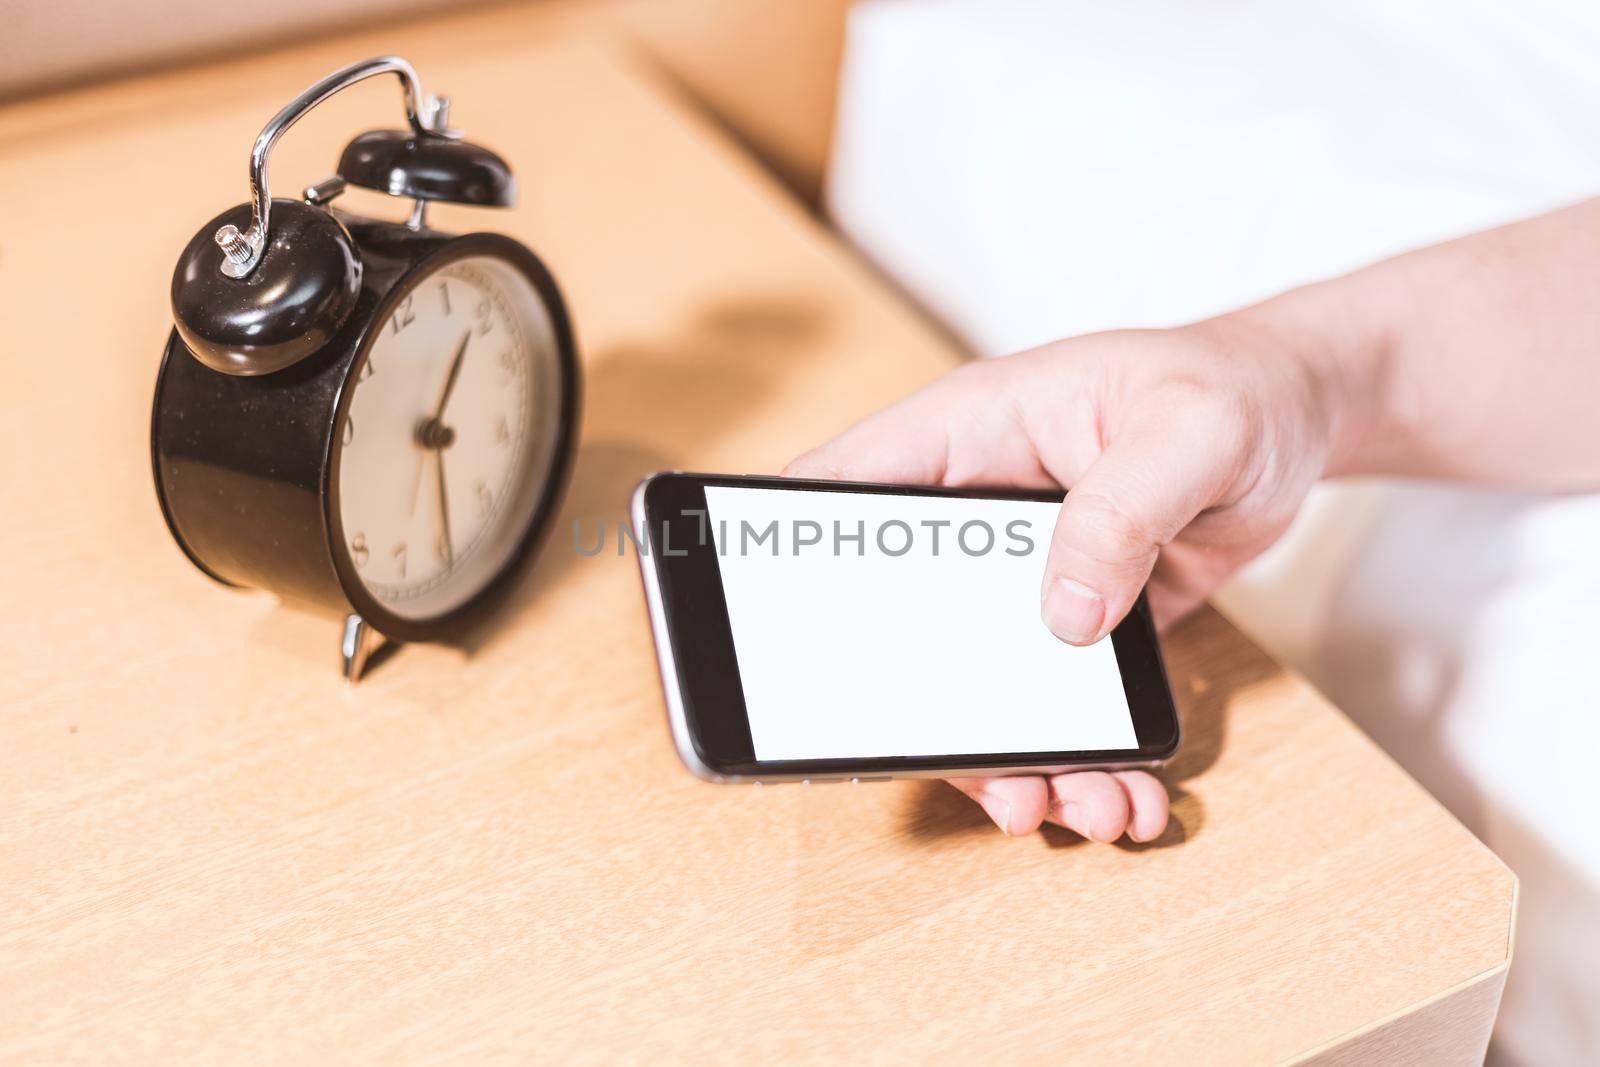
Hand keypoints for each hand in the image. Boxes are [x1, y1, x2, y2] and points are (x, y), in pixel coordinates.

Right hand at [785, 316, 1337, 840]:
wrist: (1295, 420)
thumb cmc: (1232, 389)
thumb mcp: (1190, 431)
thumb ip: (1122, 510)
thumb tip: (1066, 617)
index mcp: (969, 435)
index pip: (842, 490)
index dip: (793, 558)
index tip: (786, 646)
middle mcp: (976, 510)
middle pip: (897, 620)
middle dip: (926, 716)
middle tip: (987, 775)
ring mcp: (1019, 572)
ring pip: (972, 682)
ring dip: (1012, 757)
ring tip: (1078, 806)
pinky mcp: (1071, 620)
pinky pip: (1044, 702)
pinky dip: (1074, 757)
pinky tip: (1117, 788)